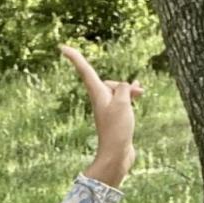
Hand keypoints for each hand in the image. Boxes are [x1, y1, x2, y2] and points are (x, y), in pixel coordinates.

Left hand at [61, 45, 140, 188]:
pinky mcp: (115, 117)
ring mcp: (107, 109)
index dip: (74, 57)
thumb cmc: (117, 129)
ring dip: (129, 90)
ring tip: (142, 93)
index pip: (84, 70)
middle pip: (109, 82)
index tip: (61, 47)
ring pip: (118, 91)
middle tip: (139, 90)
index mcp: (98, 93)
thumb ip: (125, 88)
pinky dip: (130, 97)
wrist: (117, 155)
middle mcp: (100, 99)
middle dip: (124, 83)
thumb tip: (127, 87)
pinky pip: (122, 101)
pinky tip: (139, 97)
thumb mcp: (123, 103)